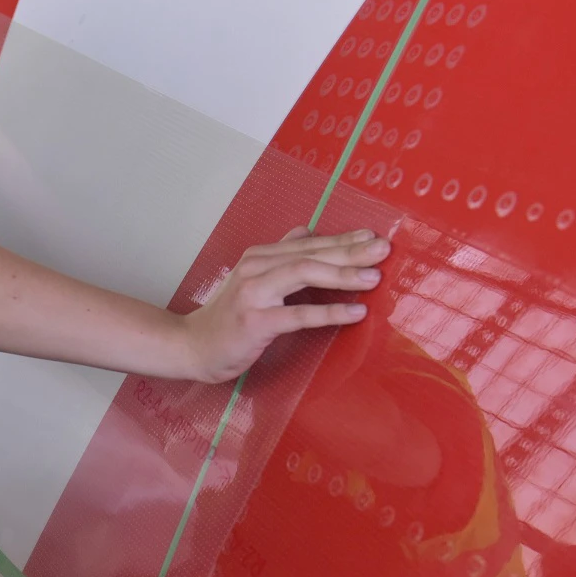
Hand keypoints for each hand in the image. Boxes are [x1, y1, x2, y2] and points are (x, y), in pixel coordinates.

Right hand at [183, 227, 389, 381]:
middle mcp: (256, 268)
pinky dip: (329, 312)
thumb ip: (280, 254)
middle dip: (351, 252)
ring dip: (343, 275)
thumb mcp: (252, 279)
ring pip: (305, 274)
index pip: (309, 243)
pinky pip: (298, 315)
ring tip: (374, 278)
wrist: (192, 346)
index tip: (374, 237)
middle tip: (384, 250)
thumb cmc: (226, 318)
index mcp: (259, 257)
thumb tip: (307, 229)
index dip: (343, 240)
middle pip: (311, 254)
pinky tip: (355, 312)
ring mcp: (254, 294)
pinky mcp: (255, 322)